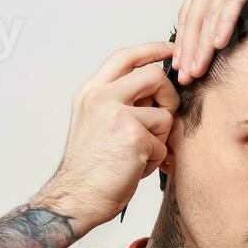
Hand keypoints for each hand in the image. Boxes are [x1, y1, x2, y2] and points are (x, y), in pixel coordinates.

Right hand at [31, 42, 179, 230]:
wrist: (76, 197)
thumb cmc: (90, 168)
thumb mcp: (95, 123)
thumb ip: (119, 102)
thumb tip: (156, 89)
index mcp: (91, 93)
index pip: (124, 57)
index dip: (151, 50)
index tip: (170, 52)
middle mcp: (101, 99)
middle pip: (153, 76)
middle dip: (168, 96)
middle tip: (164, 116)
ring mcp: (117, 116)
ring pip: (164, 116)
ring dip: (159, 139)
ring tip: (138, 155)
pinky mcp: (134, 138)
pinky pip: (163, 144)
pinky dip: (155, 160)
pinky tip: (135, 168)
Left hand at [171, 0, 247, 85]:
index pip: (190, 10)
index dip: (183, 40)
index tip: (179, 68)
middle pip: (195, 14)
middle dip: (188, 48)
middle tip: (184, 76)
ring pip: (211, 11)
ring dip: (202, 44)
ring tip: (197, 69)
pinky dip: (224, 22)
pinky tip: (218, 44)